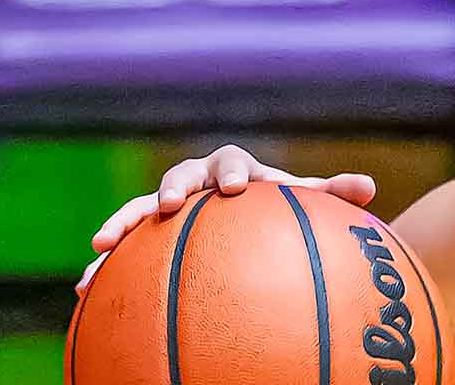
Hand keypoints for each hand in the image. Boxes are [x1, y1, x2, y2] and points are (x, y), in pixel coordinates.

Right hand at [76, 144, 375, 292]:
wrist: (243, 213)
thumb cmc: (276, 208)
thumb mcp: (304, 203)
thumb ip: (332, 194)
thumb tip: (370, 188)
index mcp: (232, 169)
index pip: (231, 163)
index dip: (233, 171)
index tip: (237, 187)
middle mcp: (195, 182)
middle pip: (179, 177)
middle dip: (172, 188)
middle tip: (171, 203)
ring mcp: (167, 208)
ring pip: (139, 211)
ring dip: (122, 224)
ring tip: (101, 244)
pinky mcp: (147, 236)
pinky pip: (123, 250)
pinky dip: (105, 265)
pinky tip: (84, 291)